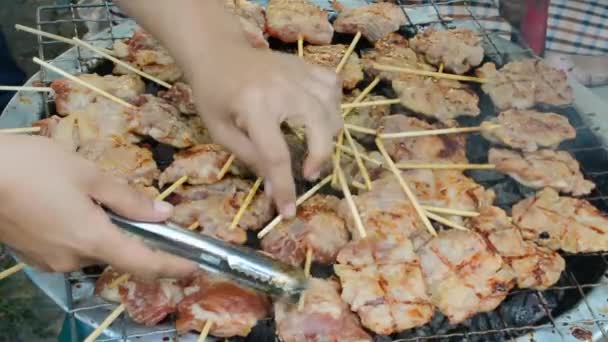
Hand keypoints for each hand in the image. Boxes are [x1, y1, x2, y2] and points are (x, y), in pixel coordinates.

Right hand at [0, 135, 196, 278]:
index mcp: (93, 239)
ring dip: (101, 228)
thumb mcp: (89, 175)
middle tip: (129, 205)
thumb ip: (129, 199)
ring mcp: (51, 261)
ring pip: (92, 248)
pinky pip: (70, 247)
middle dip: (130, 234)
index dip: (173, 266)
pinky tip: (65, 205)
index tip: (193, 267)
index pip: (145, 263)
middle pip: (118, 253)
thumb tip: (163, 215)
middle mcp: (73, 259)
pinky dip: (80, 231)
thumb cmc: (33, 167)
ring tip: (84, 195)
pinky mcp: (34, 255)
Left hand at [190, 47, 341, 216]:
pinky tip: (322, 116)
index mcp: (255, 106)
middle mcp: (283, 88)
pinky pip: (333, 86)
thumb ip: (250, 158)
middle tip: (307, 174)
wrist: (217, 52)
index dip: (284, 187)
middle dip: (319, 159)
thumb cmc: (213, 94)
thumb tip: (274, 188)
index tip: (288, 211)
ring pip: (332, 109)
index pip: (276, 155)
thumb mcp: (221, 132)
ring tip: (314, 147)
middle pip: (319, 128)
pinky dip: (333, 105)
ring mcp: (299, 73)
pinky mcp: (306, 66)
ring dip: (329, 135)